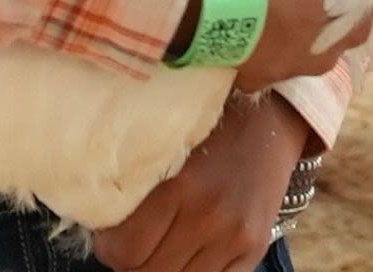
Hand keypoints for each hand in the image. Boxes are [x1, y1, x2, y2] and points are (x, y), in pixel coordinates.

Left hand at [94, 93, 310, 271]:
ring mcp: (235, 238)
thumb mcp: (164, 144)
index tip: (110, 234)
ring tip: (160, 244)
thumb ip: (137, 185)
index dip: (109, 248)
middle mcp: (209, 217)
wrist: (270, 117)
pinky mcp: (254, 249)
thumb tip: (103, 228)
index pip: (124, 251)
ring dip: (162, 267)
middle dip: (133, 262)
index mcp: (179, 186)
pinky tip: (188, 250)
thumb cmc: (206, 126)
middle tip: (133, 242)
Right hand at [220, 0, 372, 93]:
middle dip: (328, 7)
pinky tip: (247, 26)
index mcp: (354, 19)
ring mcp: (293, 70)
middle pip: (338, 29)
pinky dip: (258, 46)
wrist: (215, 1)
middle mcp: (331, 53)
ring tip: (275, 3)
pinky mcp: (257, 79)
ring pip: (302, 49)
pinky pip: (263, 62)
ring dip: (294, 29)